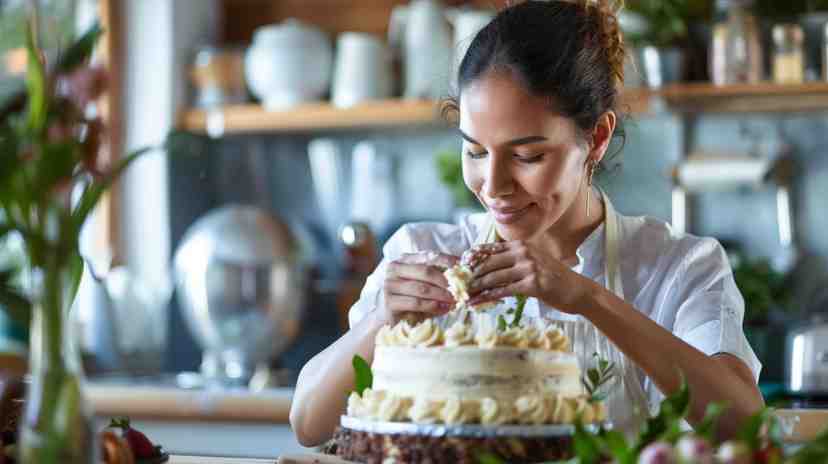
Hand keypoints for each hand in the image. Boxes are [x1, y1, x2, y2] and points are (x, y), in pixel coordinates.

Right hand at [380, 251, 458, 324]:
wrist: (390, 319)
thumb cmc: (411, 298)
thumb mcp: (425, 284)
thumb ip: (439, 277)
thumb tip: (463, 272)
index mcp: (404, 259)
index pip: (428, 255)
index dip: (447, 260)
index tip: (463, 266)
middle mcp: (394, 268)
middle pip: (425, 271)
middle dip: (445, 280)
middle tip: (460, 288)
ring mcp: (390, 284)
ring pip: (422, 288)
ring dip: (441, 295)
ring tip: (455, 300)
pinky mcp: (389, 302)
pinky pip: (416, 303)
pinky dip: (433, 306)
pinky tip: (444, 309)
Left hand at [467, 241, 597, 313]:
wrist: (578, 291)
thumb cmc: (554, 279)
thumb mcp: (534, 262)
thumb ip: (514, 261)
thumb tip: (489, 268)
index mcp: (522, 245)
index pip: (490, 248)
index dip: (472, 258)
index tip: (459, 267)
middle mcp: (524, 252)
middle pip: (488, 262)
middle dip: (470, 275)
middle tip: (458, 285)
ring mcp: (528, 267)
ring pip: (493, 277)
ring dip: (476, 288)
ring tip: (463, 296)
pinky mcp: (532, 284)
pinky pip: (503, 291)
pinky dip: (486, 298)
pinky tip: (476, 303)